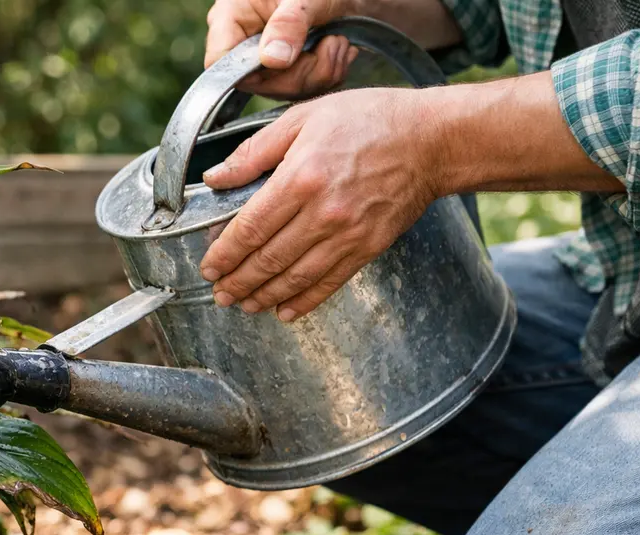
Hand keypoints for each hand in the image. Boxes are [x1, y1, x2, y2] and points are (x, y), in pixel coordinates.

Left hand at [199, 87, 441, 320]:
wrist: (430, 139)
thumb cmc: (368, 121)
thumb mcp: (303, 118)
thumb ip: (254, 152)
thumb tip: (215, 178)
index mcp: (300, 178)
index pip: (250, 228)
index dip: (224, 253)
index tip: (209, 266)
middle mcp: (322, 212)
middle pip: (267, 258)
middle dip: (237, 281)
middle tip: (219, 293)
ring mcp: (347, 234)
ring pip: (294, 277)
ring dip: (263, 295)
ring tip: (243, 303)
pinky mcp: (368, 247)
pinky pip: (329, 282)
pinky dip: (303, 301)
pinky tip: (284, 310)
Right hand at [205, 0, 358, 98]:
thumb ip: (289, 23)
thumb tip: (271, 61)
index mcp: (231, 17)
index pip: (219, 62)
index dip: (248, 73)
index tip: (286, 61)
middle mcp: (242, 44)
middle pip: (257, 84)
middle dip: (302, 72)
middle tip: (332, 44)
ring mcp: (263, 63)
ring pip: (283, 91)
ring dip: (321, 73)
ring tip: (337, 43)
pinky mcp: (284, 75)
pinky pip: (301, 92)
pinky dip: (326, 75)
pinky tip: (336, 51)